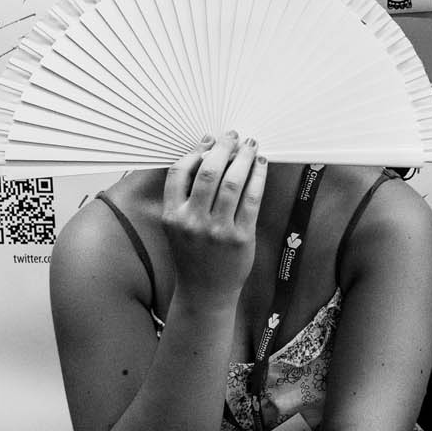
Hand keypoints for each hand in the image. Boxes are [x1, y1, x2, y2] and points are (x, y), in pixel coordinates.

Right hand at [162, 132, 267, 303]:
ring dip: (244, 158)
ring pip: (233, 182)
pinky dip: (258, 177)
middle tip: (233, 137)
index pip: (178, 172)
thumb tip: (205, 156)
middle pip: (209, 172)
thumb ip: (184, 197)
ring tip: (250, 147)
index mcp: (171, 216)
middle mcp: (192, 222)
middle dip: (223, 148)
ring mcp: (217, 230)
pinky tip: (260, 166)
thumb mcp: (176, 227)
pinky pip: (252, 198)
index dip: (195, 151)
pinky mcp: (240, 237)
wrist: (205, 293)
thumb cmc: (193, 256)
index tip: (209, 140)